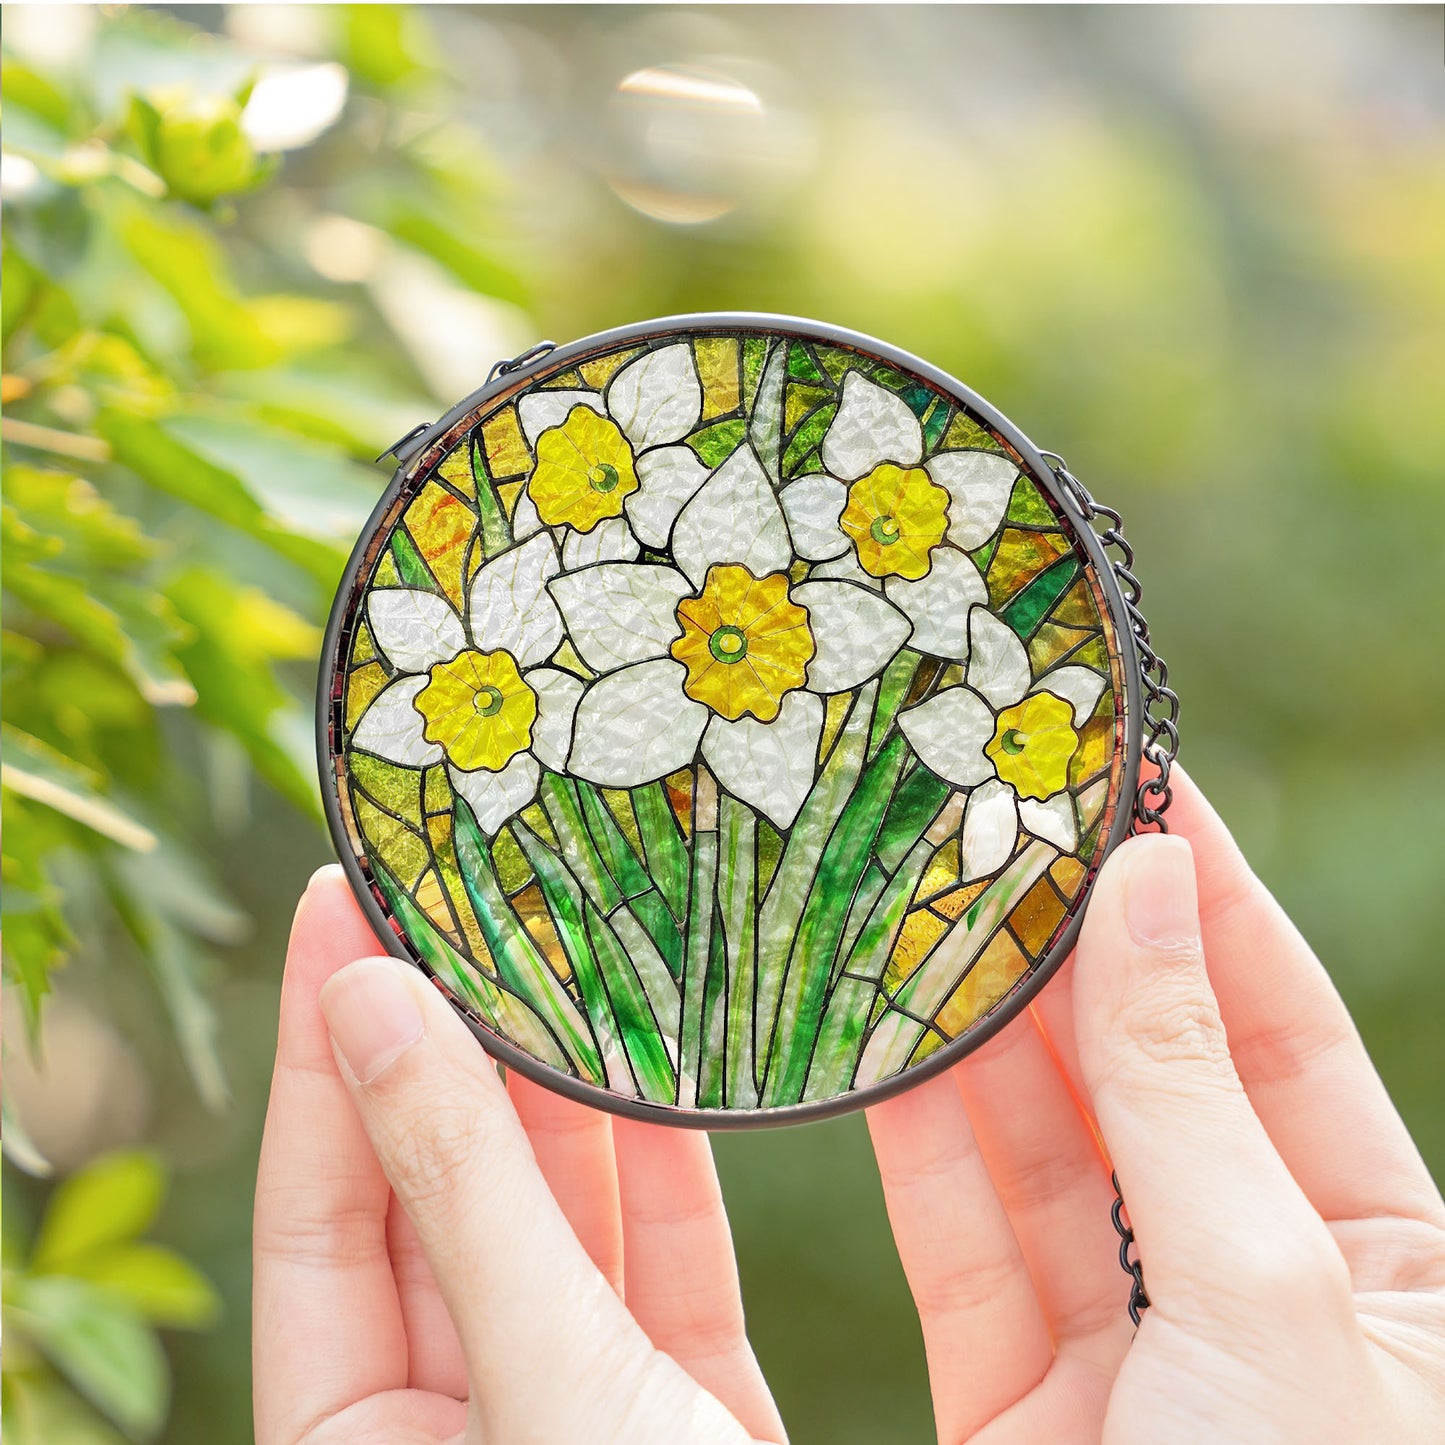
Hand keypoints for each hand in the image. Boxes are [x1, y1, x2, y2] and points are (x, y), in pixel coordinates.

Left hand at [252, 869, 786, 1443]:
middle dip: (454, 1050)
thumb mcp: (548, 1374)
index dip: (319, 1048)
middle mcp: (460, 1421)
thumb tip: (370, 999)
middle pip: (435, 1199)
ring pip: (553, 1218)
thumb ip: (465, 1192)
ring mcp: (577, 1401)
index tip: (338, 898)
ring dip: (565, 1095)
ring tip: (563, 946)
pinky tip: (667, 1058)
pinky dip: (667, 1161)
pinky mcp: (688, 1396)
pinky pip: (664, 1254)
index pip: (311, 1213)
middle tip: (459, 896)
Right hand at [867, 766, 1444, 1441]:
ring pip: (1043, 1158)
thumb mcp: (1263, 1288)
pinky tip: (885, 1054)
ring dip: (982, 1043)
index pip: (1286, 1035)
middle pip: (1148, 1085)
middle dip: (1074, 960)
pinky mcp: (1016, 1403)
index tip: (1140, 784)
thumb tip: (1147, 885)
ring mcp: (1130, 1348)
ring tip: (925, 915)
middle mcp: (1252, 1289)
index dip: (1211, 903)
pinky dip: (920, 1154)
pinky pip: (964, 1250)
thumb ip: (1182, 1087)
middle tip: (1003, 832)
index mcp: (1389, 1272)